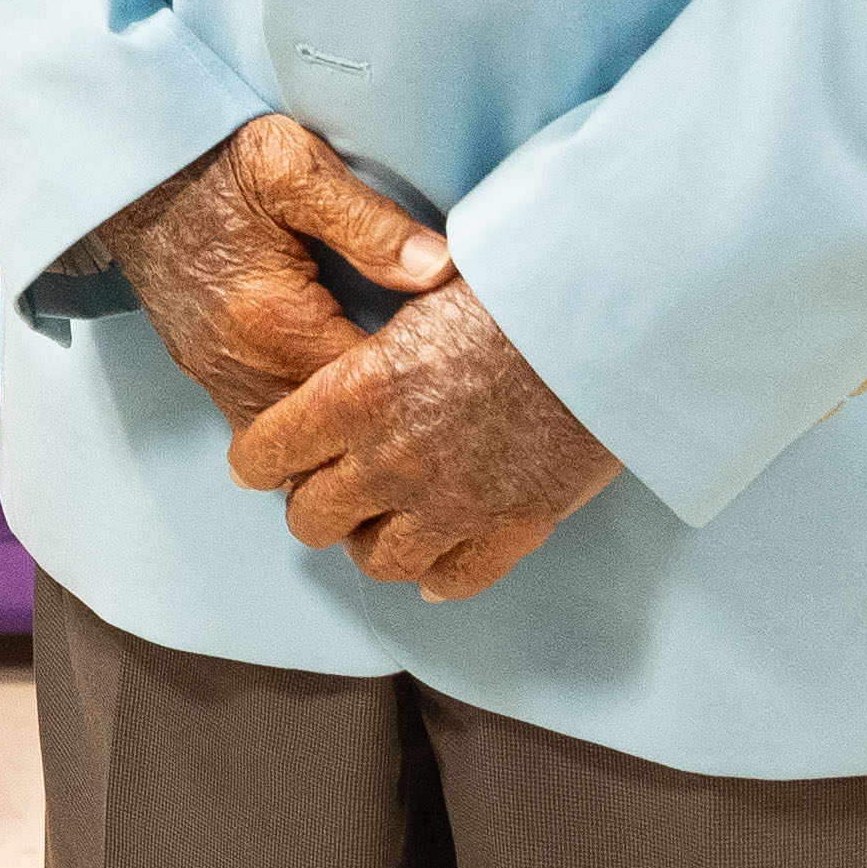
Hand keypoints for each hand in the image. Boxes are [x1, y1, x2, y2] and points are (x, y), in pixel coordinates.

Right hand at [87, 114, 455, 434]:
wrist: (130, 170)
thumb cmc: (211, 163)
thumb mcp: (294, 169)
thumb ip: (370, 222)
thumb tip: (438, 268)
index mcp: (274, 321)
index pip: (364, 393)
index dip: (417, 390)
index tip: (456, 377)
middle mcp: (242, 365)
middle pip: (330, 438)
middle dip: (384, 431)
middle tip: (439, 415)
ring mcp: (219, 375)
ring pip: (293, 450)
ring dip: (339, 439)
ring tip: (393, 420)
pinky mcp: (206, 371)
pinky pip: (262, 428)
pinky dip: (302, 431)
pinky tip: (336, 407)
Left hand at [231, 279, 620, 597]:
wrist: (606, 324)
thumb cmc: (514, 288)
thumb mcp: (421, 295)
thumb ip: (376, 340)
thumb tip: (356, 342)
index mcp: (355, 394)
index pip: (265, 454)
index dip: (259, 457)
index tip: (268, 455)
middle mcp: (390, 460)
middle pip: (311, 520)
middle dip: (314, 503)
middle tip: (332, 483)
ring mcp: (449, 504)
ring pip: (377, 561)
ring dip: (374, 541)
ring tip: (384, 520)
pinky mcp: (509, 529)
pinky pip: (456, 579)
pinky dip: (442, 574)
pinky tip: (440, 560)